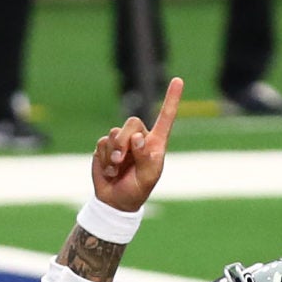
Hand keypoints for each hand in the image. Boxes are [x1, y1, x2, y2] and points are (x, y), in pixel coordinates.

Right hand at [91, 78, 181, 213]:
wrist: (115, 201)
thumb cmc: (137, 190)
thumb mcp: (147, 178)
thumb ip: (145, 157)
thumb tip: (138, 137)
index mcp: (155, 143)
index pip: (165, 118)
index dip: (171, 99)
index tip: (178, 80)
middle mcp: (139, 138)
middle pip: (132, 123)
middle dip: (124, 141)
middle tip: (120, 160)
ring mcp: (122, 141)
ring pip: (115, 133)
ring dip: (113, 153)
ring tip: (116, 168)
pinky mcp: (106, 146)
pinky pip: (103, 143)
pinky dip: (104, 158)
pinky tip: (109, 170)